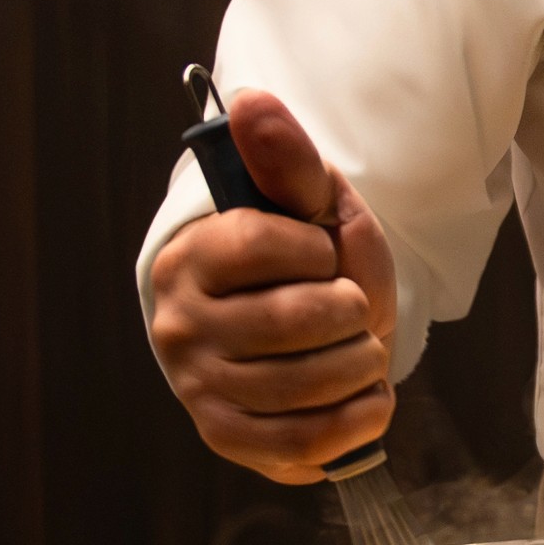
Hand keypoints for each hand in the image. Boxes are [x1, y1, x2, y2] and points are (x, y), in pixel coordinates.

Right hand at [149, 91, 395, 484]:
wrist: (313, 328)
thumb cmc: (313, 259)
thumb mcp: (314, 202)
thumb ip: (286, 158)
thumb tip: (249, 101)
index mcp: (191, 257)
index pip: (263, 244)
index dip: (318, 248)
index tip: (324, 251)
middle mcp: (178, 324)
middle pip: (295, 319)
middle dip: (353, 310)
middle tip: (352, 307)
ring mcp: (199, 387)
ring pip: (306, 384)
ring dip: (362, 364)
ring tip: (361, 349)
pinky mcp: (227, 439)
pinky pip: (303, 443)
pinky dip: (357, 419)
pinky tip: (365, 396)